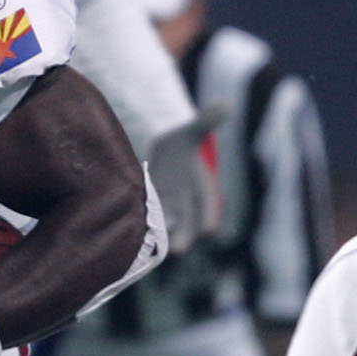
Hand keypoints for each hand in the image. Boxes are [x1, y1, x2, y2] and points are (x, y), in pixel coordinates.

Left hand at [146, 109, 224, 255]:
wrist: (160, 152)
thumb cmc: (180, 141)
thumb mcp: (189, 131)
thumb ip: (205, 122)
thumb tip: (225, 105)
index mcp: (201, 188)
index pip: (210, 205)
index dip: (210, 216)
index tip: (209, 229)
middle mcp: (187, 204)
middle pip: (189, 225)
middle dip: (184, 237)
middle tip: (177, 250)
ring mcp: (168, 211)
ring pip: (167, 231)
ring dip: (160, 240)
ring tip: (150, 250)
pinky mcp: (150, 214)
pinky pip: (148, 227)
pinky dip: (142, 233)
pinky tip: (131, 240)